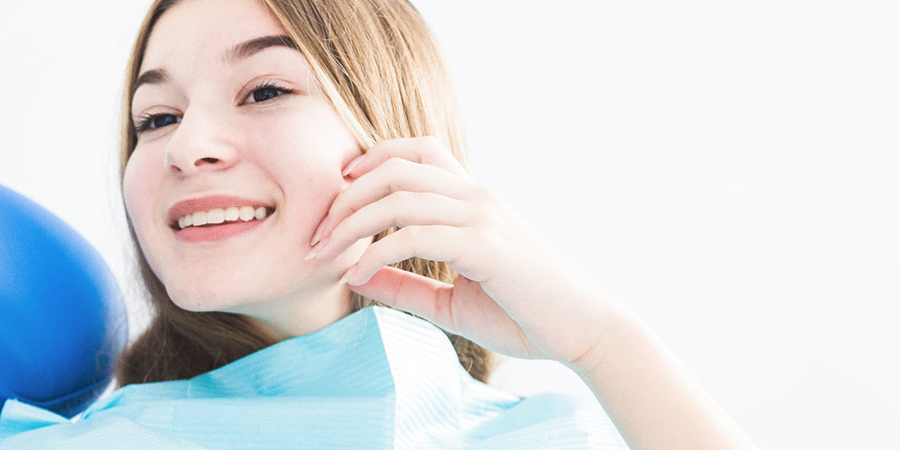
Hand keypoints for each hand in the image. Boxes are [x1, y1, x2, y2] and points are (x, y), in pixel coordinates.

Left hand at [306, 137, 630, 369]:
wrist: (583, 331)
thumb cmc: (523, 313)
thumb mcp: (450, 299)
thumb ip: (405, 283)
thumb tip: (357, 276)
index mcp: (472, 198)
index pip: (415, 150)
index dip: (368, 162)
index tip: (334, 201)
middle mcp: (477, 196)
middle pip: (394, 167)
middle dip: (344, 199)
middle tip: (316, 237)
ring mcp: (482, 216)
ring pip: (398, 196)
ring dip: (350, 225)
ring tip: (324, 256)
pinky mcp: (485, 246)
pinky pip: (415, 234)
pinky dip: (376, 253)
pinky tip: (356, 277)